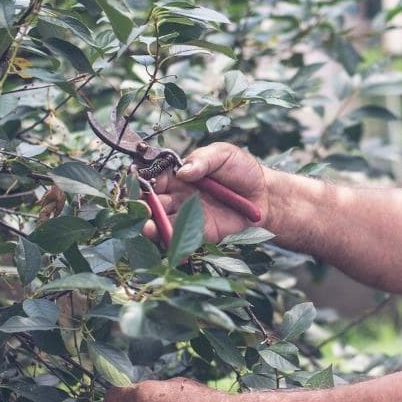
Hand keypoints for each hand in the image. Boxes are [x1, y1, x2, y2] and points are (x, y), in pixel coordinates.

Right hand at [142, 143, 270, 242]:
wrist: (264, 196)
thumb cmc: (242, 170)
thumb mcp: (224, 155)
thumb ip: (204, 159)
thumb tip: (183, 171)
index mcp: (179, 175)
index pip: (154, 177)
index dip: (144, 180)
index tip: (137, 183)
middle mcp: (178, 197)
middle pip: (153, 203)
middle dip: (143, 206)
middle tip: (140, 208)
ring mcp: (186, 217)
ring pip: (162, 224)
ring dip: (152, 227)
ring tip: (147, 227)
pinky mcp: (199, 235)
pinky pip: (181, 242)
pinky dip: (172, 246)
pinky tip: (168, 246)